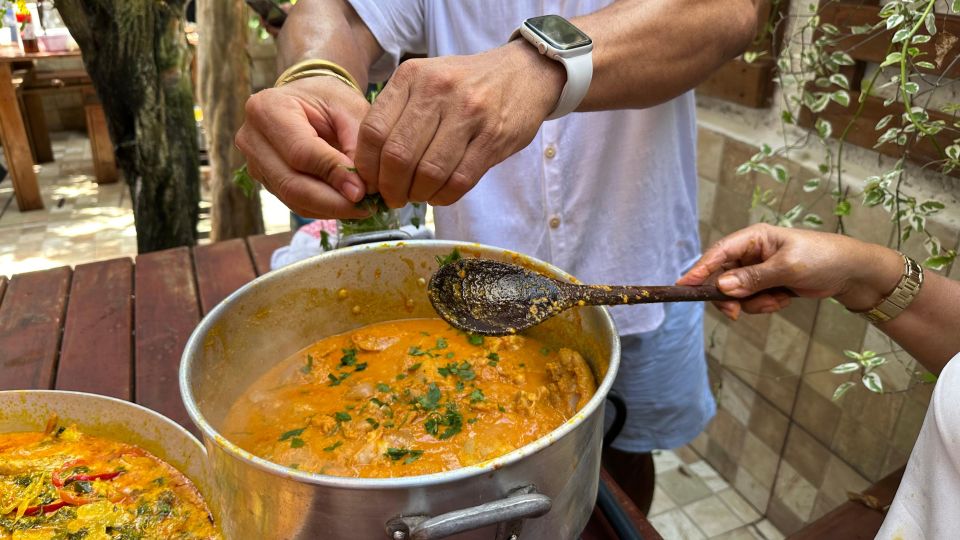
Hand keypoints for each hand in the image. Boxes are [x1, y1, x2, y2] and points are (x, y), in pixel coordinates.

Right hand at [236, 76, 370, 218]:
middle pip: (291, 183)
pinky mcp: (266, 181)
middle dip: (333, 201)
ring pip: (293, 199)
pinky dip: (323, 208)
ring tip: (362, 207)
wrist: (308, 100)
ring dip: (330, 208)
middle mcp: (252, 139)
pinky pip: (295, 204)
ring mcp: (255, 164)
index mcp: (267, 109)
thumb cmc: (330, 100)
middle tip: (367, 207)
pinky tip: (346, 204)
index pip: (301, 152)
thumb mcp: (349, 109)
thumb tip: (359, 189)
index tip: (363, 191)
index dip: (333, 174)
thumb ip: (356, 144)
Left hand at [353, 40, 564, 207]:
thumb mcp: (426, 80)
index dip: (367, 166)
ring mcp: (468, 113)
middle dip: (391, 187)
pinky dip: (443, 196)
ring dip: (418, 194)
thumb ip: (398, 114)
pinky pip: (459, 180)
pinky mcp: (493, 137)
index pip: (374, 131)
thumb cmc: (466, 84)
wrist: (524, 72)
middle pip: (398, 155)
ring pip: (429, 172)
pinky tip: (439, 195)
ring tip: (418, 196)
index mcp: (412, 76)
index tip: (371, 182)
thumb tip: (371, 168)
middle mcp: (438, 90)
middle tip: (394, 198)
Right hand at [677, 224, 903, 319]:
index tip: (684, 286)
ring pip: (736, 293)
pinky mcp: (765, 284)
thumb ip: (753, 278)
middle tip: (736, 313)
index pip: (719, 253)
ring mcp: (757, 270)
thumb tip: (722, 287)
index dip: (700, 270)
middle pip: (722, 277)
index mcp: (753, 238)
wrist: (850, 273)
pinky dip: (764, 305)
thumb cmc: (822, 258)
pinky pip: (751, 300)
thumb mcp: (787, 268)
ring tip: (778, 300)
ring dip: (753, 303)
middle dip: (731, 297)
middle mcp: (751, 253)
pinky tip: (783, 300)